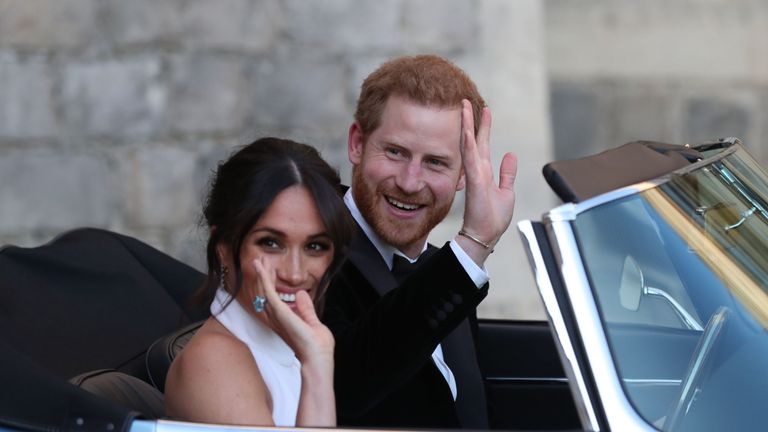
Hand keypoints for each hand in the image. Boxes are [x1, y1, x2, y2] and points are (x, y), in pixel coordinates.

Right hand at [251, 257, 334, 363]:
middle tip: (260, 260)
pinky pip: (268, 292)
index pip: (272, 298)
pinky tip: (262, 268)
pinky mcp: (280, 313)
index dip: (270, 282)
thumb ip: (305, 309)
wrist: (318, 359)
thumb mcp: (312, 322)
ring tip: (259, 260)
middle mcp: (276, 318)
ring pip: (263, 290)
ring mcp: (277, 316)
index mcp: (283, 320)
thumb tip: (301, 294)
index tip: (270, 268)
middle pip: (264, 293)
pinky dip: (264, 278)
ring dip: (261, 274)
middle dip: (262, 275)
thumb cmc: (317, 347)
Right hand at [456, 99, 517, 264]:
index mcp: (485, 173)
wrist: (484, 236)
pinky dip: (468, 144)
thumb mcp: (506, 192)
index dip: (484, 127)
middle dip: (471, 120)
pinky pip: (470, 159)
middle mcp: (477, 171)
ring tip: (464, 108)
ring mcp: (474, 175)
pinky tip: (467, 131)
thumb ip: (507, 173)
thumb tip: (511, 155)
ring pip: (469, 145)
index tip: (484, 110)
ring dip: (467, 126)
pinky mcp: (474, 182)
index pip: (483, 145)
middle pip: (474, 140)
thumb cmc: (493, 219)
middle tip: (466, 101)